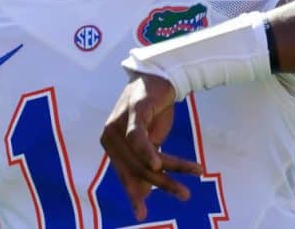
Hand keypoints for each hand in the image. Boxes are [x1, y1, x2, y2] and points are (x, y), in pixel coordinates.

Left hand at [100, 74, 202, 220]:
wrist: (158, 80)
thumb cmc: (152, 113)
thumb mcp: (149, 143)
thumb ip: (143, 165)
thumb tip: (143, 194)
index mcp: (111, 145)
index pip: (124, 174)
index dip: (133, 194)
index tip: (141, 214)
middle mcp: (109, 135)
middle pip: (136, 168)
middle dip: (161, 185)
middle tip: (183, 195)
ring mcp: (118, 123)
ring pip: (141, 157)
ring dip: (166, 172)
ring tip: (185, 185)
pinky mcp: (132, 111)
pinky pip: (136, 136)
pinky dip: (147, 152)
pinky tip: (157, 165)